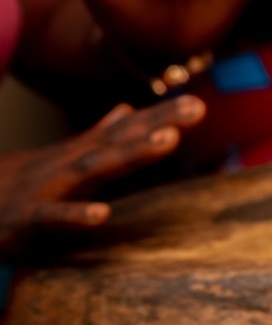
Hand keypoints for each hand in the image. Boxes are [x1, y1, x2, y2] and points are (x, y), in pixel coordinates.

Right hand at [0, 95, 204, 256]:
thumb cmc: (16, 186)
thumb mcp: (61, 158)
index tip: (199, 105)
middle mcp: (67, 165)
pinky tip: (103, 215)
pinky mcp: (27, 220)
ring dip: (130, 154)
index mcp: (79, 156)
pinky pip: (54, 217)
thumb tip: (128, 109)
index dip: (162, 117)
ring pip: (93, 169)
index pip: (126, 131)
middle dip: (158, 125)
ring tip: (168, 141)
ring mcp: (47, 189)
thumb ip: (98, 136)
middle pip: (119, 141)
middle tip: (196, 109)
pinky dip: (77, 215)